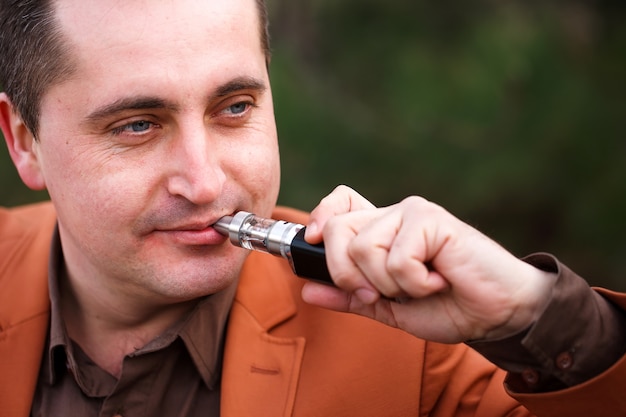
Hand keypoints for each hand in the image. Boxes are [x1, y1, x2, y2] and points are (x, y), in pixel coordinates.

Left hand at [302, 185, 556, 342]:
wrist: (495, 313)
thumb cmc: (446, 306)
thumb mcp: (387, 309)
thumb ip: (348, 298)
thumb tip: (306, 290)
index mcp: (380, 231)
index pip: (338, 204)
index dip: (319, 218)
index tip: (314, 242)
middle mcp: (392, 215)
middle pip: (336, 229)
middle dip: (346, 274)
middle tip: (378, 294)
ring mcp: (412, 213)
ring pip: (362, 247)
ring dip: (388, 284)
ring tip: (420, 286)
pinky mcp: (432, 219)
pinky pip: (396, 258)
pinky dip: (414, 283)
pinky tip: (439, 280)